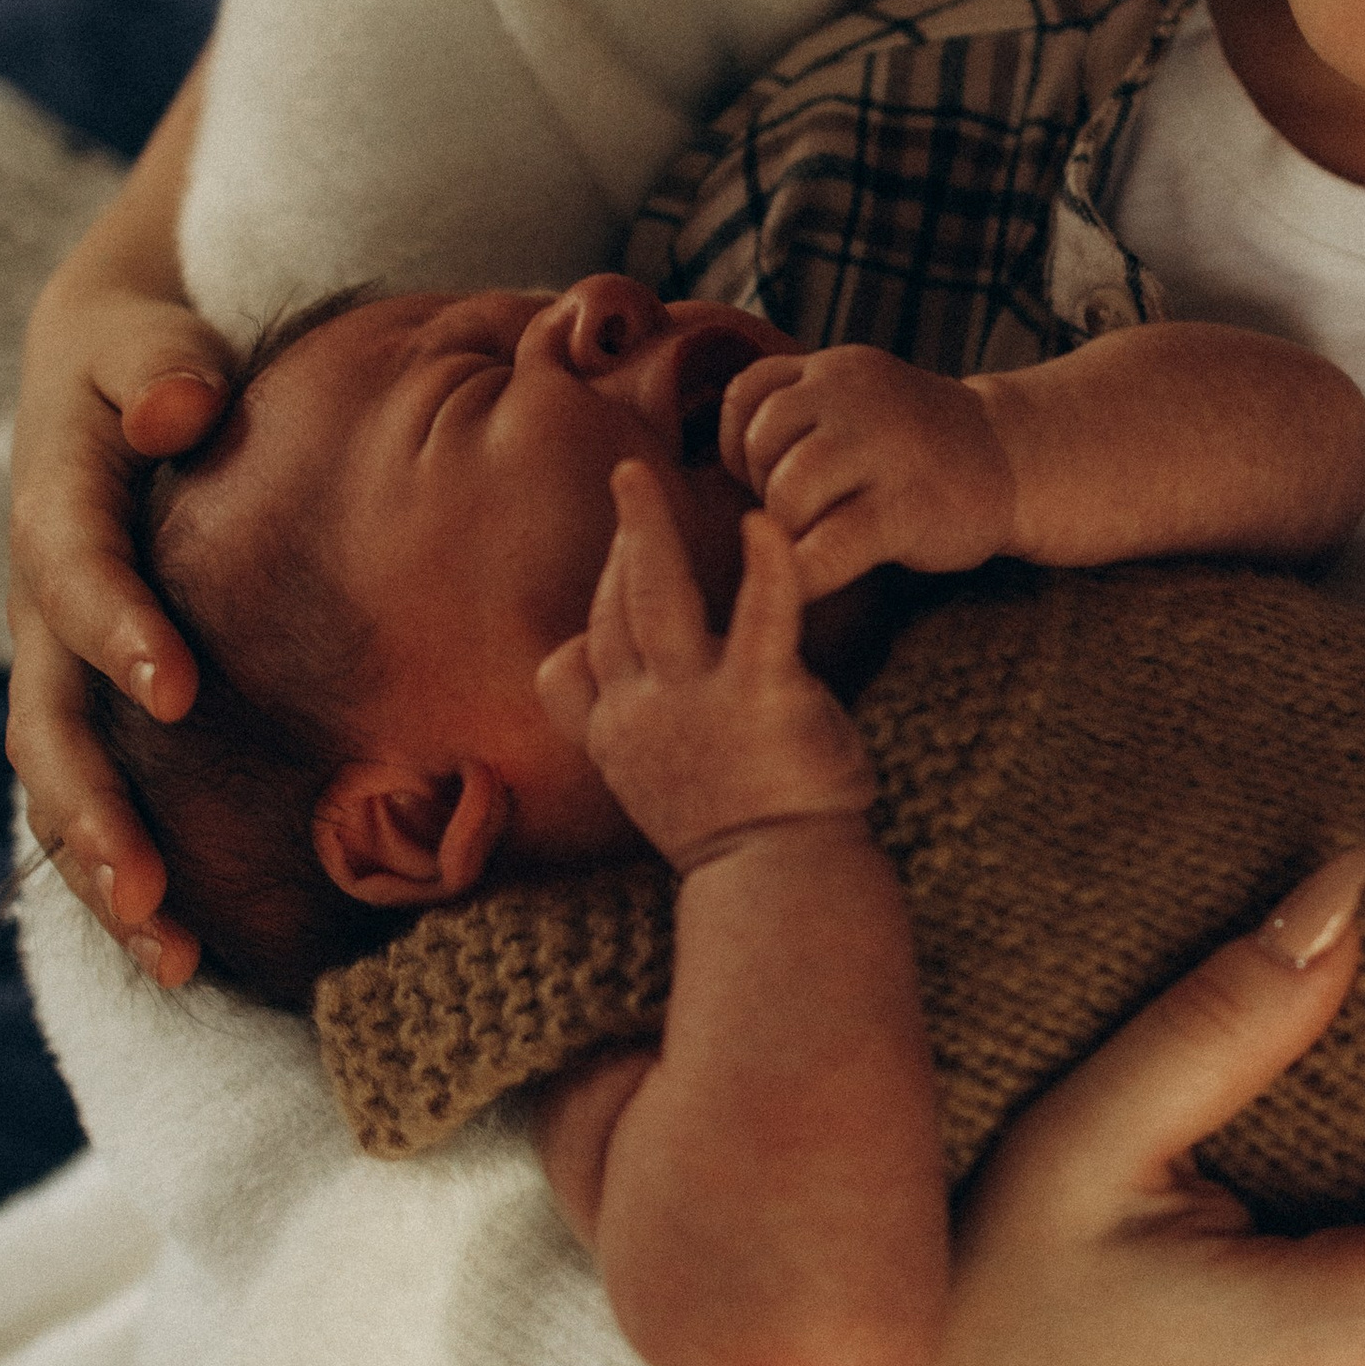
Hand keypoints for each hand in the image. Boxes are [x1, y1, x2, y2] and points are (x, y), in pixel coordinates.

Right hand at [6, 66, 228, 981]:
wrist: (111, 376)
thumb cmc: (152, 355)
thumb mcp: (148, 333)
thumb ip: (162, 366)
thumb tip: (181, 410)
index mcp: (58, 512)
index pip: (77, 576)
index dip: (119, 631)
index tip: (179, 690)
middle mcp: (42, 609)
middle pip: (48, 724)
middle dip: (96, 810)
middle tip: (155, 885)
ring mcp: (58, 669)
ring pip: (60, 787)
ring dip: (107, 875)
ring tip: (175, 959)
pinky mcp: (90, 706)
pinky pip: (94, 800)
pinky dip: (127, 875)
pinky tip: (191, 954)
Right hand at [536, 458, 873, 866]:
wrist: (784, 887)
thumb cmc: (738, 838)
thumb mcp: (656, 787)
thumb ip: (624, 731)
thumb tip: (586, 676)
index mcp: (618, 738)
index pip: (581, 657)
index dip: (596, 607)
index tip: (611, 572)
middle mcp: (643, 715)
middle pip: (613, 611)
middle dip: (619, 541)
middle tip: (627, 479)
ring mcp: (696, 705)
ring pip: (652, 598)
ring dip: (645, 530)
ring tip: (640, 477)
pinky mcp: (763, 697)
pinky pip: (758, 615)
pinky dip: (763, 564)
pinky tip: (763, 523)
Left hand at [720, 344, 1014, 595]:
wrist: (1014, 458)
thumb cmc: (916, 446)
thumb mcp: (855, 400)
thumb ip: (796, 410)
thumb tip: (712, 459)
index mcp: (835, 369)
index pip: (748, 395)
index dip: (744, 444)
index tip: (775, 472)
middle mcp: (855, 396)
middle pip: (761, 445)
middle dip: (767, 489)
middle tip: (809, 510)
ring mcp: (884, 449)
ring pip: (786, 493)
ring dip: (790, 529)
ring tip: (825, 535)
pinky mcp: (907, 508)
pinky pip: (828, 548)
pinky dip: (806, 573)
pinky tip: (818, 578)